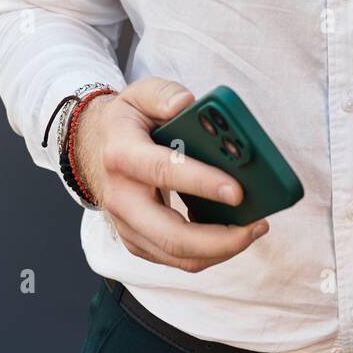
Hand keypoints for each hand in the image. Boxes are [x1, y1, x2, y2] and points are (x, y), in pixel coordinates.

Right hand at [73, 77, 269, 270]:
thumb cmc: (128, 121)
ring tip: (255, 228)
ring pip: (177, 255)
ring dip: (221, 249)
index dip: (202, 183)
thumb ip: (163, 93)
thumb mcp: (139, 94)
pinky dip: (209, 251)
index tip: (238, 190)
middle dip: (219, 238)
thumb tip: (185, 103)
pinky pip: (177, 259)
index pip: (164, 172)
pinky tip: (233, 232)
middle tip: (257, 225)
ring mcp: (127, 225)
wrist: (95, 147)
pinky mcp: (137, 242)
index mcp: (122, 155)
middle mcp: (121, 198)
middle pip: (171, 235)